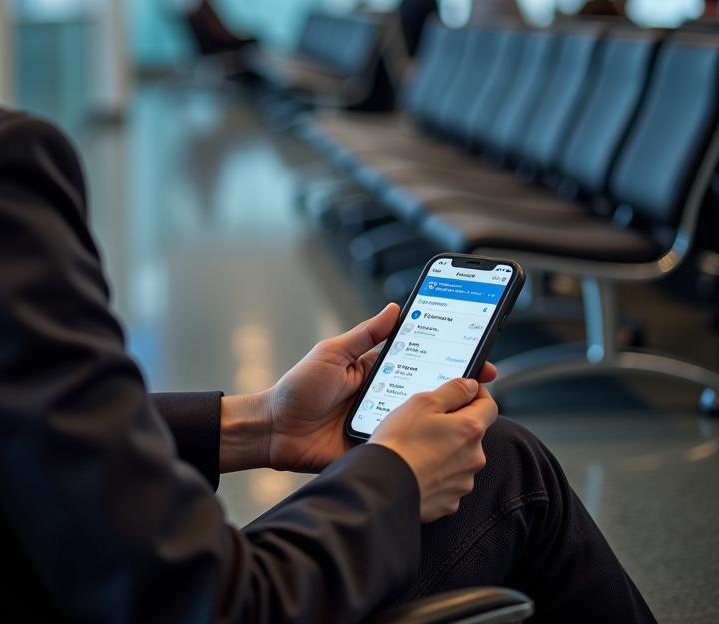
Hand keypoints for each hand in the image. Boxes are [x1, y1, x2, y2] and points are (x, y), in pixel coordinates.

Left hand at [263, 304, 496, 473]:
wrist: (274, 429)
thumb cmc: (298, 387)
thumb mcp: (333, 353)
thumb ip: (365, 334)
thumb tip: (395, 308)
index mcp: (377, 372)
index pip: (421, 363)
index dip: (449, 361)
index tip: (478, 357)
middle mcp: (385, 398)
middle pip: (428, 395)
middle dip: (458, 391)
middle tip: (486, 387)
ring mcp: (382, 426)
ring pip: (421, 425)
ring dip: (444, 422)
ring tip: (473, 416)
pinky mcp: (376, 451)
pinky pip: (403, 450)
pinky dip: (422, 449)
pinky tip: (443, 447)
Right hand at [371, 377, 497, 521]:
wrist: (384, 486)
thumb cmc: (400, 442)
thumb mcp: (423, 402)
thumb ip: (453, 390)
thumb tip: (471, 385)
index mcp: (470, 429)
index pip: (488, 405)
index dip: (476, 394)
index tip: (463, 391)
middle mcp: (474, 457)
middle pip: (472, 433)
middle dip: (455, 425)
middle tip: (427, 422)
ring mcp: (463, 482)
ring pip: (460, 457)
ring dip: (446, 450)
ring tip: (417, 447)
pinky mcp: (451, 502)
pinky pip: (449, 480)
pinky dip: (438, 473)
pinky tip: (418, 467)